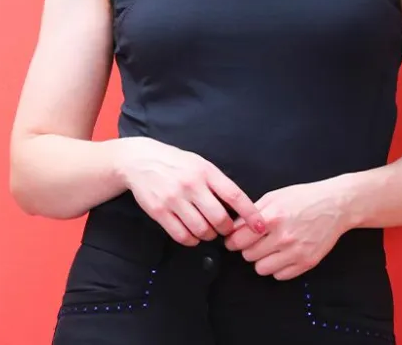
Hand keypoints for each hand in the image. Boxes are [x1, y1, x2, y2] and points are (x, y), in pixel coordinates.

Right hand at [117, 137, 266, 246]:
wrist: (140, 160)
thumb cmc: (175, 163)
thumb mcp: (199, 164)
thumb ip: (217, 183)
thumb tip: (238, 206)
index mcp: (205, 171)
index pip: (234, 195)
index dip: (250, 214)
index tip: (261, 227)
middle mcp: (191, 184)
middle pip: (219, 218)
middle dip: (226, 229)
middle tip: (225, 229)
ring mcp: (174, 198)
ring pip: (201, 230)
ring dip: (208, 235)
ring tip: (207, 231)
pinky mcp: (159, 211)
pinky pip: (182, 236)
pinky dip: (191, 240)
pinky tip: (192, 235)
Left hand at [224, 180, 350, 279]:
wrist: (335, 205)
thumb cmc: (303, 198)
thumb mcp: (274, 197)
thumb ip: (253, 212)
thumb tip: (234, 227)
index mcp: (272, 217)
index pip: (239, 239)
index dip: (233, 240)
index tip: (234, 239)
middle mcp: (283, 237)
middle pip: (248, 255)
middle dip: (247, 248)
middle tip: (253, 242)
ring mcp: (296, 252)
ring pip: (261, 269)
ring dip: (261, 260)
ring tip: (268, 249)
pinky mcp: (307, 263)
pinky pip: (280, 276)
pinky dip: (277, 267)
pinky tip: (282, 254)